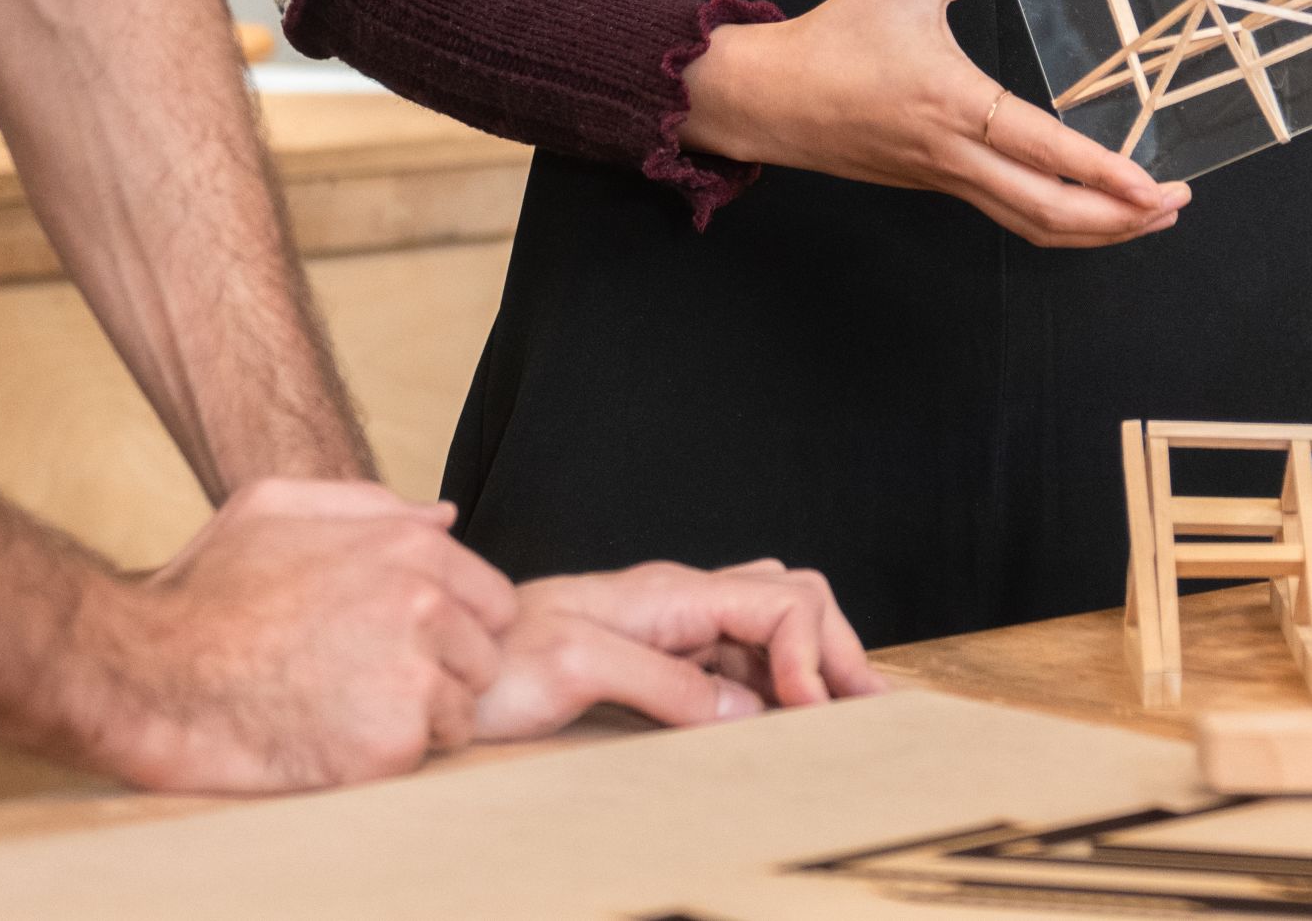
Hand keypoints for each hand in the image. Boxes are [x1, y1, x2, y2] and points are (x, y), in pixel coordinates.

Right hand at [82, 479, 518, 790]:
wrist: (149, 676)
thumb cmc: (206, 592)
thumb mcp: (274, 507)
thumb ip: (370, 504)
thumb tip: (445, 515)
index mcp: (411, 547)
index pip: (491, 601)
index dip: (452, 628)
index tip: (399, 643)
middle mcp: (427, 606)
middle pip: (483, 659)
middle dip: (440, 673)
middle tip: (362, 681)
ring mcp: (415, 675)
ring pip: (460, 712)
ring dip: (416, 720)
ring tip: (342, 710)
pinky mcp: (394, 742)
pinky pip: (424, 756)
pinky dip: (386, 757)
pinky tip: (331, 738)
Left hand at [472, 559, 883, 738]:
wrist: (444, 667)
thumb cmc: (496, 665)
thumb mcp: (576, 669)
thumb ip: (666, 683)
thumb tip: (751, 713)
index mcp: (672, 592)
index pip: (782, 600)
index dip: (813, 653)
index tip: (812, 713)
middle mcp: (683, 599)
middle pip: (796, 598)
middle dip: (838, 650)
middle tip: (867, 712)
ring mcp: (675, 626)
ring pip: (777, 624)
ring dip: (815, 665)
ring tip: (841, 718)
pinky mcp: (664, 657)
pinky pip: (745, 657)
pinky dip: (781, 684)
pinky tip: (785, 720)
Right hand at [681, 0, 1189, 247]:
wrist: (767, 98)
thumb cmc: (835, 37)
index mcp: (952, 105)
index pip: (1041, 148)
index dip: (1101, 171)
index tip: (1149, 183)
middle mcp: (955, 156)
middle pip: (1048, 212)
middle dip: (1119, 219)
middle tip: (1172, 202)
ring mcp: (946, 180)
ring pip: (1031, 225)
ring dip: (1095, 230)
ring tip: (1146, 215)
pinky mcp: (938, 186)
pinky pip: (1009, 214)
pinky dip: (1058, 219)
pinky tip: (1089, 207)